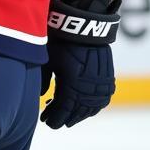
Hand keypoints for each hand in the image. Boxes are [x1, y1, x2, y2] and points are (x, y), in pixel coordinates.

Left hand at [41, 0, 120, 128]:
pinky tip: (84, 108)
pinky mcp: (108, 78)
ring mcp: (101, 83)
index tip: (47, 123)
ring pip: (91, 108)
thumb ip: (44, 79)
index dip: (56, 118)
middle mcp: (89, 87)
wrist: (86, 26)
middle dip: (65, 118)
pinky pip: (102, 100)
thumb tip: (41, 96)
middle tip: (53, 121)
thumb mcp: (48, 59)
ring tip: (67, 117)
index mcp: (73, 83)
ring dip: (79, 115)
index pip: (64, 108)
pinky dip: (92, 107)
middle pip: (77, 111)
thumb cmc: (62, 40)